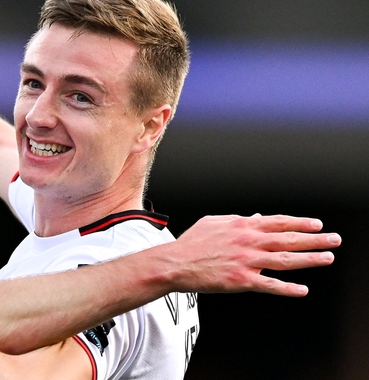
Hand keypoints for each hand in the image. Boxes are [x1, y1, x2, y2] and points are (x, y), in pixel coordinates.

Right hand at [170, 214, 340, 295]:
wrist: (175, 263)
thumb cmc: (191, 244)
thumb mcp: (213, 223)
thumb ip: (237, 220)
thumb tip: (256, 218)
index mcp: (242, 226)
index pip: (279, 222)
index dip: (300, 223)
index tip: (317, 225)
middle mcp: (249, 242)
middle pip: (289, 239)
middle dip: (315, 239)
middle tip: (334, 240)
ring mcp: (247, 261)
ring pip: (285, 260)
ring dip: (310, 259)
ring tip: (327, 258)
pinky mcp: (241, 280)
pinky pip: (270, 285)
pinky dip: (288, 288)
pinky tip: (302, 290)